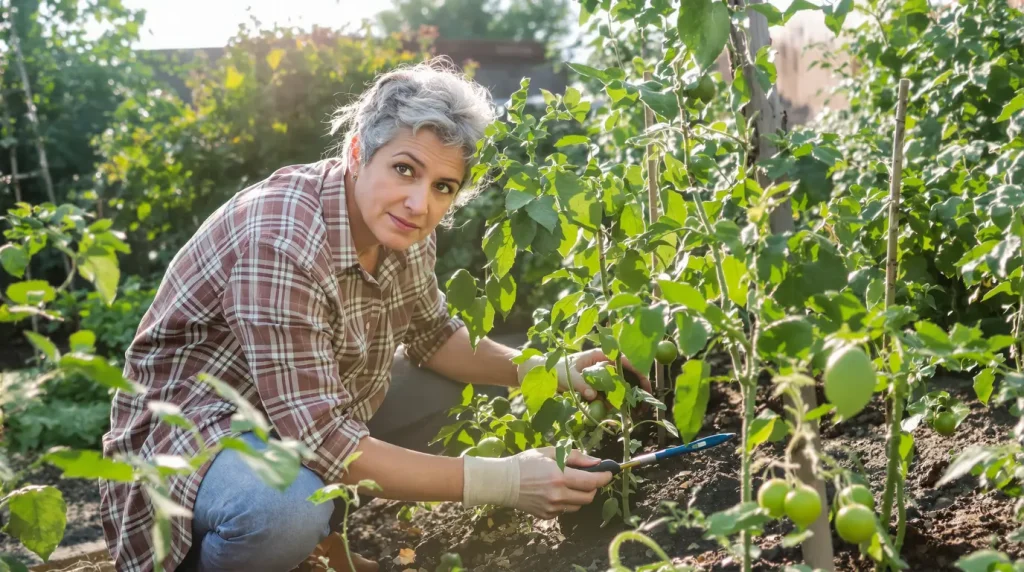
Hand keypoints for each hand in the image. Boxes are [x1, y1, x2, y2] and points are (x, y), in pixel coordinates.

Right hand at [513, 447, 612, 518]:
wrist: (503, 482)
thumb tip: (596, 462)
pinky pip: (565, 510)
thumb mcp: (550, 452)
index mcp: (560, 476)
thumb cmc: (526, 463)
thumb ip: (575, 457)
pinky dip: (567, 502)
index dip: (604, 477)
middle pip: (589, 497)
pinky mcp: (547, 516)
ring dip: (580, 495)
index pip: (592, 481)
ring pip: (579, 505)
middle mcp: (558, 495)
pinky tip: (555, 492)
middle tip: (588, 477)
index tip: (609, 472)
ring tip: (568, 484)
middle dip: (593, 486)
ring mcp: (552, 508)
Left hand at [516, 349, 652, 401]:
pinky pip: (609, 395)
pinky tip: (612, 410)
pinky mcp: (596, 387)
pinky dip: (613, 402)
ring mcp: (600, 376)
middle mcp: (602, 365)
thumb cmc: (554, 369)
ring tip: (630, 409)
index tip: (645, 381)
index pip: (623, 359)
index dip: (637, 368)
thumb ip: (580, 384)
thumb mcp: (567, 375)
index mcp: (599, 355)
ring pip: (619, 386)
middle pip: (626, 373)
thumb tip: (593, 395)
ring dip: (624, 396)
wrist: (542, 374)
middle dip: (636, 385)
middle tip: (644, 400)